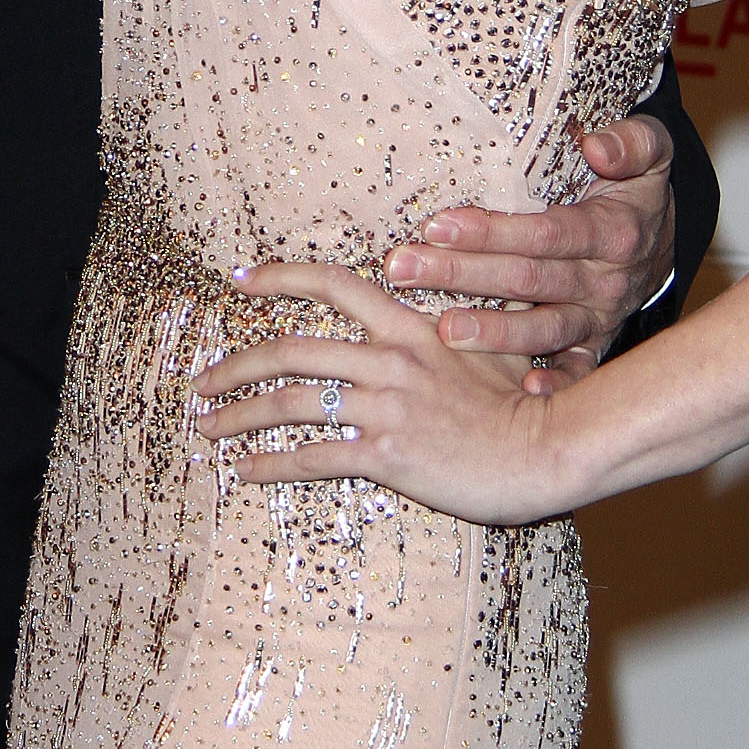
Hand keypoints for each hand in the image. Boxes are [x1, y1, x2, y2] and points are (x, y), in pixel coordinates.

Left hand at [192, 263, 570, 524]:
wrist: (547, 448)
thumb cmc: (526, 399)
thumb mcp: (493, 343)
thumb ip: (460, 319)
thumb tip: (445, 299)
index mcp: (409, 326)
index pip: (334, 285)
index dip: (281, 277)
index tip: (239, 278)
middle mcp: (389, 359)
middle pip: (290, 350)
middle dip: (235, 366)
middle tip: (201, 381)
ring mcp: (385, 407)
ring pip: (291, 403)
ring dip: (238, 415)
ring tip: (207, 428)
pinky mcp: (387, 454)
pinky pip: (312, 456)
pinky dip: (270, 463)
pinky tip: (244, 471)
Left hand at [380, 115, 676, 392]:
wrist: (661, 237)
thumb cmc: (635, 186)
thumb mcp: (647, 150)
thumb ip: (631, 142)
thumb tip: (597, 146)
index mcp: (612, 232)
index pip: (545, 233)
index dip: (492, 231)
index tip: (437, 225)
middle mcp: (605, 280)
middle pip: (529, 280)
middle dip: (463, 274)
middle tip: (404, 270)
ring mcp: (598, 318)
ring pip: (543, 328)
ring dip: (492, 332)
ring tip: (442, 330)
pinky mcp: (594, 344)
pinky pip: (577, 369)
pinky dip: (555, 382)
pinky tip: (522, 389)